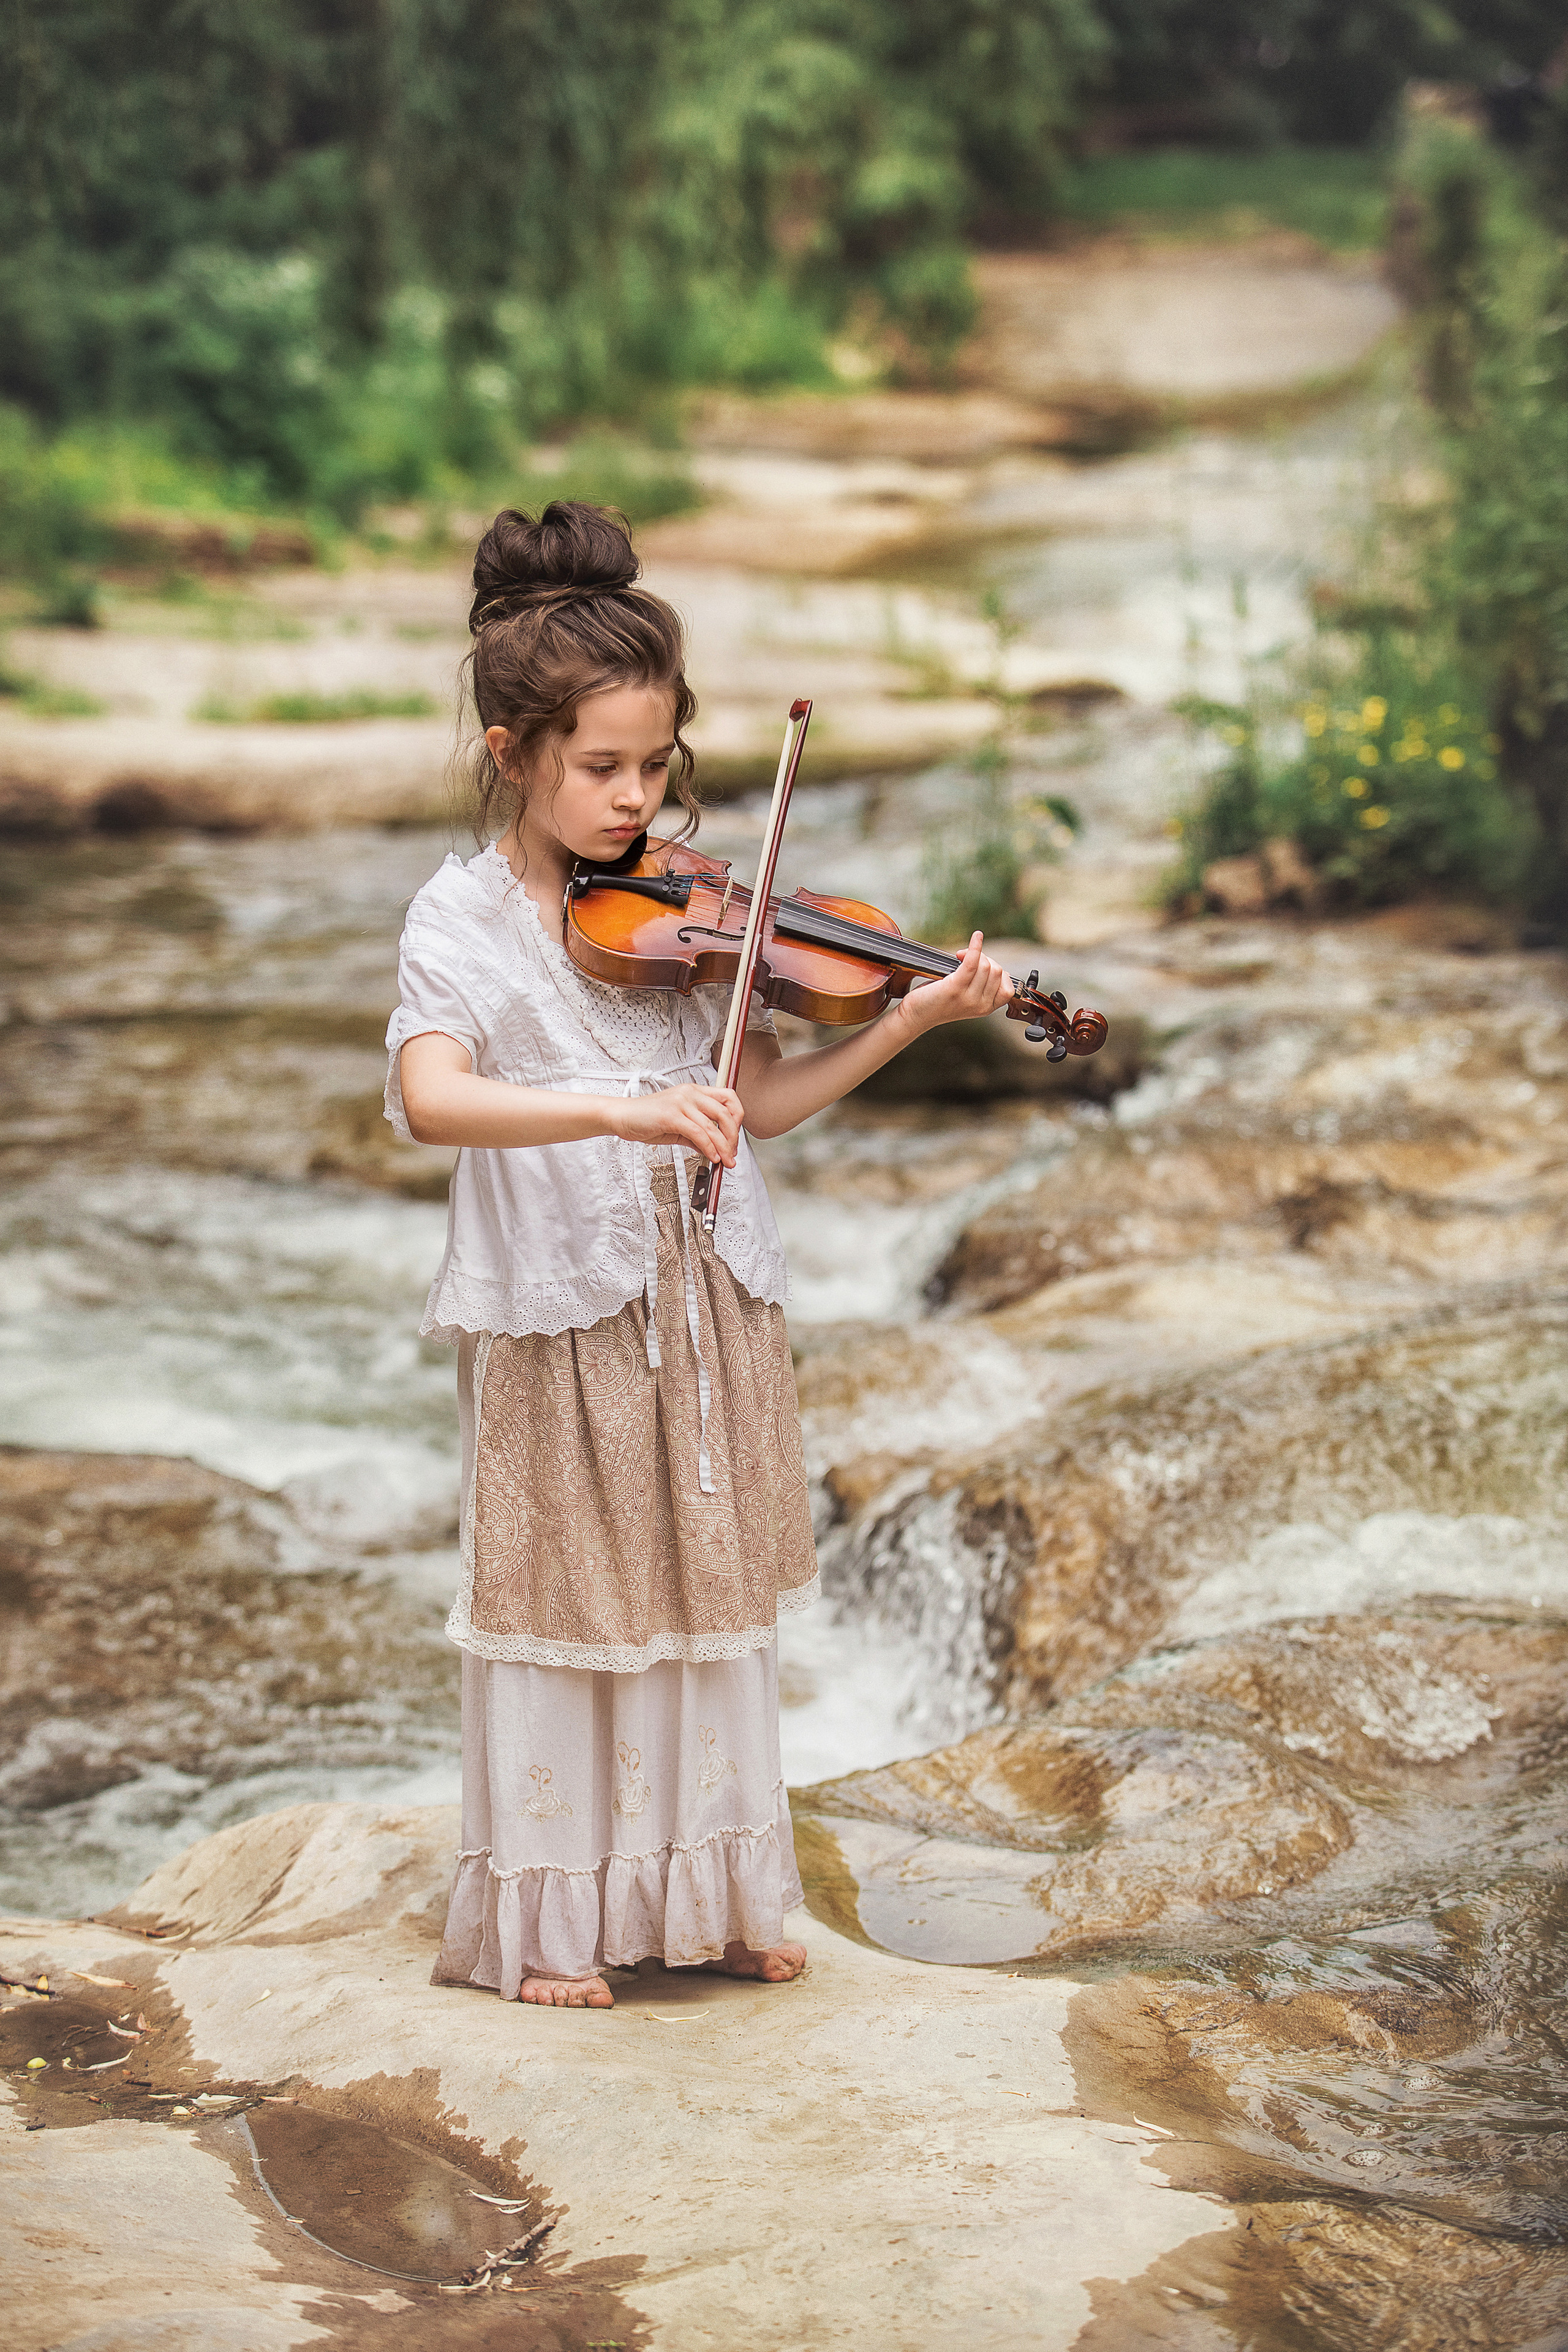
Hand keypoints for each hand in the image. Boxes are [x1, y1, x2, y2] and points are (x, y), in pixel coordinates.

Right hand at [609, 1082, 742, 1166]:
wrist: (622, 1117)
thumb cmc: (646, 1119)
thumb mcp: (678, 1125)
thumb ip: (697, 1134)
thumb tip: (714, 1148)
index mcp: (694, 1091)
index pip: (728, 1097)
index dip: (738, 1117)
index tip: (735, 1136)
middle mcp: (690, 1093)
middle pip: (726, 1112)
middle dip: (733, 1137)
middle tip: (732, 1154)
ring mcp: (681, 1103)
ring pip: (713, 1126)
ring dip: (723, 1147)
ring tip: (725, 1161)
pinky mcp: (671, 1116)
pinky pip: (698, 1133)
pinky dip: (708, 1148)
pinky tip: (711, 1157)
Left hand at [895, 933, 1013, 1033]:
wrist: (916, 1014)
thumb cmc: (939, 1001)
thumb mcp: (968, 998)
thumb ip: (982, 986)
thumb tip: (990, 962)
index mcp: (986, 1009)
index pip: (1008, 988)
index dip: (998, 973)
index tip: (982, 968)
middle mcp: (980, 1005)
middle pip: (997, 971)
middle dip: (985, 959)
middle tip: (966, 960)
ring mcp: (969, 998)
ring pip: (986, 965)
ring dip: (975, 953)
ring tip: (960, 956)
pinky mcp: (955, 988)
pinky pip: (972, 962)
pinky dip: (975, 946)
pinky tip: (976, 937)